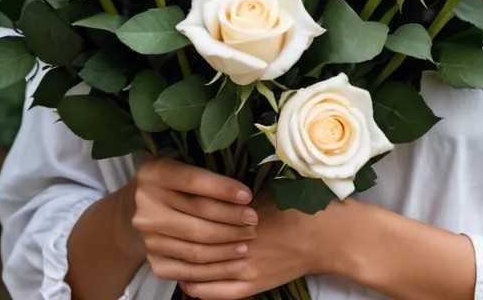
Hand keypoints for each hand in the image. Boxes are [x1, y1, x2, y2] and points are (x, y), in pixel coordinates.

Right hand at [130, 158, 258, 284]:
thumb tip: (243, 190)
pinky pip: (189, 270)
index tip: (248, 196)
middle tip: (253, 220)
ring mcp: (149, 238)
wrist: (138, 210)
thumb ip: (204, 172)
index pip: (192, 181)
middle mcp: (146, 207)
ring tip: (247, 240)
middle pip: (197, 217)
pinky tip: (234, 261)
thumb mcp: (180, 164)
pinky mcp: (154, 262)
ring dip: (227, 246)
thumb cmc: (172, 183)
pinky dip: (216, 269)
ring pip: (196, 247)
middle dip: (231, 220)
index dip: (222, 189)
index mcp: (154, 174)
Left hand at [179, 195, 337, 299]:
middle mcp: (237, 242)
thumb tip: (205, 192)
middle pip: (195, 246)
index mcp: (240, 216)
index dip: (179, 218)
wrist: (322, 236)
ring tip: (167, 257)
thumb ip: (233, 198)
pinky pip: (216, 292)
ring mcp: (243, 268)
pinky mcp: (251, 286)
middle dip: (175, 242)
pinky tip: (186, 283)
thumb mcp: (262, 193)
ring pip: (200, 270)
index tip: (167, 213)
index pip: (198, 220)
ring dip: (181, 265)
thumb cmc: (294, 207)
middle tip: (159, 236)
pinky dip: (197, 288)